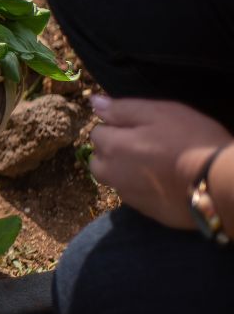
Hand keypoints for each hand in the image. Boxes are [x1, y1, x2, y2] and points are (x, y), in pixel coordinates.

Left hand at [89, 95, 232, 228]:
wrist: (219, 183)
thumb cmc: (191, 140)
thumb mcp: (159, 113)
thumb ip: (123, 109)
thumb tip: (94, 101)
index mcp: (113, 147)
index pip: (96, 133)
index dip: (114, 127)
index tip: (136, 127)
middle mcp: (113, 174)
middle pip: (98, 161)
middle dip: (110, 152)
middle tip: (140, 146)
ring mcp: (129, 196)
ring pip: (113, 181)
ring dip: (122, 171)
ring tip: (150, 164)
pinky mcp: (147, 212)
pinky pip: (133, 196)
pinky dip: (140, 188)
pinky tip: (161, 182)